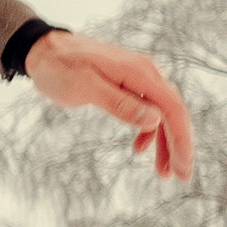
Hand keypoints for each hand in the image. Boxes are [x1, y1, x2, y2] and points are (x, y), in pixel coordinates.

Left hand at [24, 31, 195, 184]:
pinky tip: (140, 148)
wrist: (43, 50)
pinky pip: (147, 108)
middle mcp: (145, 72)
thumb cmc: (58, 67)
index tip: (183, 169)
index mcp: (138, 72)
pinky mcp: (128, 83)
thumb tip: (155, 121)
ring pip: (161, 113)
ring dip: (164, 143)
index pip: (173, 108)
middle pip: (172, 112)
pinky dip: (148, 131)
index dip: (181, 140)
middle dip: (178, 146)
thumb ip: (119, 103)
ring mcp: (137, 77)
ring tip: (163, 172)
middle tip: (180, 177)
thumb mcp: (83, 87)